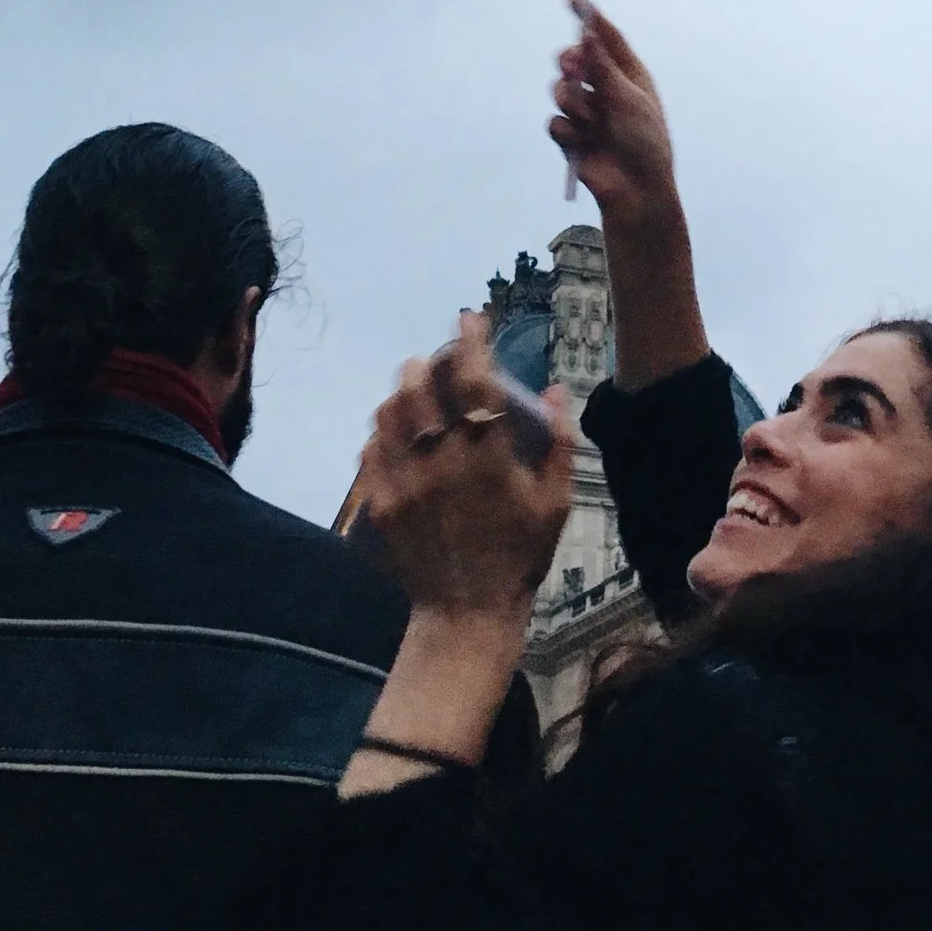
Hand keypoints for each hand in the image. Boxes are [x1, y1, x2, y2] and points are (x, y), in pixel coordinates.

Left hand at [359, 310, 573, 619]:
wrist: (467, 612)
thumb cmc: (519, 556)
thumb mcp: (556, 503)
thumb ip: (560, 444)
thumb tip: (555, 388)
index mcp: (491, 455)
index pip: (476, 378)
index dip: (471, 340)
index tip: (469, 318)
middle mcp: (444, 460)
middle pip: (423, 384)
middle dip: (431, 359)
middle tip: (441, 358)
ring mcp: (408, 480)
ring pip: (391, 411)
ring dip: (402, 388)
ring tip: (413, 384)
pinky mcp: (382, 502)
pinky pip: (371, 449)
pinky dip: (381, 429)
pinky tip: (393, 428)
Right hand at [549, 0, 677, 223]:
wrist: (636, 191)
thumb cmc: (645, 143)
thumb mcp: (629, 100)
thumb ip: (604, 67)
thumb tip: (588, 33)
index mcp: (628, 75)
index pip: (605, 38)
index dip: (588, 17)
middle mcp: (605, 89)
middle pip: (574, 59)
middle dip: (570, 63)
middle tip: (574, 70)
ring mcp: (586, 112)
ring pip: (559, 90)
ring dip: (572, 103)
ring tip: (590, 123)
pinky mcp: (571, 137)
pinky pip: (554, 122)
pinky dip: (567, 132)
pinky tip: (583, 145)